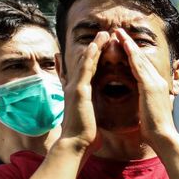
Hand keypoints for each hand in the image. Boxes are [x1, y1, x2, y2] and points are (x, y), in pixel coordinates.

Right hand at [58, 33, 108, 151]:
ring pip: (85, 62)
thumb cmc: (85, 137)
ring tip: (103, 33)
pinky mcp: (78, 91)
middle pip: (85, 63)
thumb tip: (96, 122)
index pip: (84, 72)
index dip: (89, 59)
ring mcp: (75, 88)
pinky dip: (90, 57)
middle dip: (94, 48)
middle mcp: (74, 88)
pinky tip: (95, 46)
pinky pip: (85, 70)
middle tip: (103, 34)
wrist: (76, 145)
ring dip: (94, 46)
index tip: (94, 47)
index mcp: (79, 95)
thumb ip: (92, 115)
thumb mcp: (90, 121)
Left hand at [115, 28, 178, 146]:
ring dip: (129, 44)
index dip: (133, 54)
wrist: (162, 135)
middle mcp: (157, 81)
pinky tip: (123, 45)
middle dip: (130, 44)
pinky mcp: (149, 86)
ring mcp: (154, 82)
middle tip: (119, 31)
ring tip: (118, 32)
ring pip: (139, 58)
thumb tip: (142, 102)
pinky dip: (130, 54)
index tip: (123, 44)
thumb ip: (145, 101)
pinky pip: (138, 66)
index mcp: (156, 86)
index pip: (143, 66)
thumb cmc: (154, 128)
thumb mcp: (149, 110)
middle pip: (142, 58)